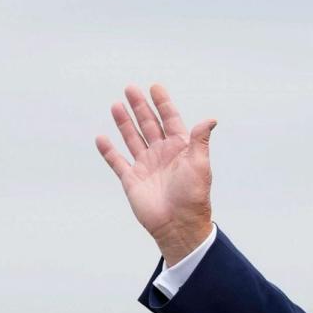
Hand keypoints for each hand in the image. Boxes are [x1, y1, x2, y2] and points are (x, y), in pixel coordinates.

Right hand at [95, 84, 215, 266]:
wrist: (178, 225)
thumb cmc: (193, 196)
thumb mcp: (200, 164)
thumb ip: (200, 140)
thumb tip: (211, 119)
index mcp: (180, 148)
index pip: (170, 120)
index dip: (163, 104)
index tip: (155, 87)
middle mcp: (162, 154)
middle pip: (149, 125)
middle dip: (140, 107)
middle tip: (130, 88)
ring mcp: (146, 166)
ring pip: (132, 138)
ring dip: (124, 122)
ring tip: (116, 104)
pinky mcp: (131, 180)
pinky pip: (117, 162)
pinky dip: (109, 150)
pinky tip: (102, 137)